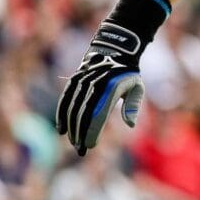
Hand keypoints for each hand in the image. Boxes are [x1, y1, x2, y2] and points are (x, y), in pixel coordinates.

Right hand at [55, 25, 145, 155]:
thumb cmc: (128, 74)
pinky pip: (65, 99)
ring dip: (71, 128)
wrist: (114, 50)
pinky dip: (62, 115)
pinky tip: (62, 130)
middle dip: (80, 133)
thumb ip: (133, 106)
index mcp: (110, 88)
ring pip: (72, 108)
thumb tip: (130, 125)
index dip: (92, 131)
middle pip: (83, 114)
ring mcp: (81, 82)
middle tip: (81, 150)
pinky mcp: (73, 81)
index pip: (98, 114)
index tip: (90, 146)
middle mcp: (93, 84)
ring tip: (74, 143)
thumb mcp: (137, 87)